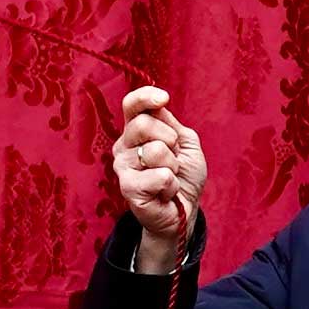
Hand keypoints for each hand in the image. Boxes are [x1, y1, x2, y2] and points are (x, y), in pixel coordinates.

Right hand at [111, 87, 207, 276]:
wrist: (185, 210)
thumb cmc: (184, 177)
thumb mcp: (185, 143)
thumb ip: (172, 124)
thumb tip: (158, 107)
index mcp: (136, 131)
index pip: (131, 105)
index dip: (145, 97)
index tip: (164, 98)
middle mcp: (124, 147)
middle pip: (142, 124)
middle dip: (169, 139)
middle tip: (172, 158)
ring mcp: (123, 168)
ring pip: (155, 151)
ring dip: (172, 166)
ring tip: (168, 178)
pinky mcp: (128, 189)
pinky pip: (159, 176)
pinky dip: (171, 185)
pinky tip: (165, 193)